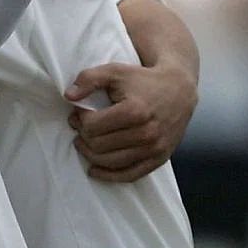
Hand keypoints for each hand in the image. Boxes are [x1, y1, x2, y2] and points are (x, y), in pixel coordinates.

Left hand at [65, 60, 197, 181]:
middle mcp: (147, 133)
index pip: (92, 127)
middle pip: (98, 145)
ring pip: (109, 162)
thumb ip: (89, 79)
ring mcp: (154, 148)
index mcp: (135, 111)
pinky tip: (94, 169)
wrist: (179, 90)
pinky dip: (109, 175)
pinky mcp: (159, 158)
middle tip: (80, 128)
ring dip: (90, 154)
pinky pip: (130, 175)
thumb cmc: (142, 80)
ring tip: (86, 143)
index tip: (79, 114)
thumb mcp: (115, 71)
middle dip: (83, 136)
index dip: (79, 120)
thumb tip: (68, 96)